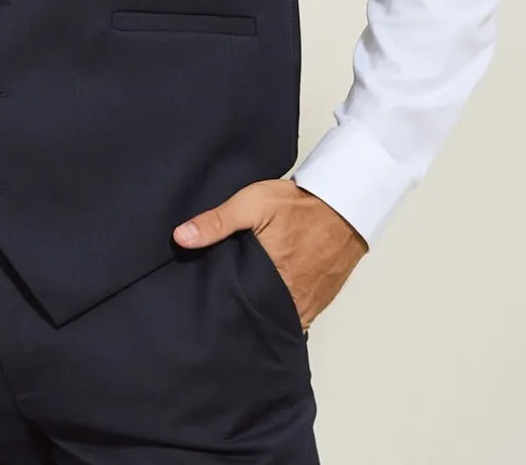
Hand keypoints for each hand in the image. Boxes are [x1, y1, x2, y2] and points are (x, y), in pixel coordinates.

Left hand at [172, 177, 367, 330]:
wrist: (344, 204)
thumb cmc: (299, 204)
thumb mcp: (251, 204)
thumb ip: (216, 222)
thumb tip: (180, 238)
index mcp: (271, 281)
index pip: (240, 310)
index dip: (224, 310)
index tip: (208, 309)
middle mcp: (292, 300)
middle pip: (258, 319)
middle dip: (241, 316)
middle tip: (223, 307)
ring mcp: (309, 304)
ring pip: (278, 321)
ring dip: (263, 316)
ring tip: (243, 306)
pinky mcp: (320, 301)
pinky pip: (297, 316)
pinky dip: (282, 312)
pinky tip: (268, 302)